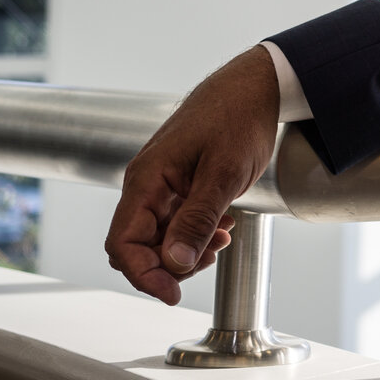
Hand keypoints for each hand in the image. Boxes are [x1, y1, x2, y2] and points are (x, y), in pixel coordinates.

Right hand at [105, 45, 281, 305]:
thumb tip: (174, 263)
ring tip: (220, 240)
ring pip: (159, 237)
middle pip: (139, 246)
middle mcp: (147, 184)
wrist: (256, 86)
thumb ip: (197, 219)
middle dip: (168, 264)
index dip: (144, 274)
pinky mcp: (180, 184)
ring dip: (185, 250)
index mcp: (147, 179)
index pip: (123, 243)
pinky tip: (221, 228)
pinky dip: (195, 234)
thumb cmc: (238, 116)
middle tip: (208, 257)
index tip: (173, 294)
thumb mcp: (224, 173)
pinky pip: (175, 222)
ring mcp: (162, 184)